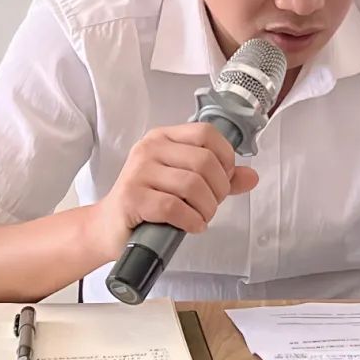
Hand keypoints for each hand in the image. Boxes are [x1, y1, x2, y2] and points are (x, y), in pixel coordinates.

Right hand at [94, 122, 258, 258]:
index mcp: (163, 138)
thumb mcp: (184, 183)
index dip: (225, 157)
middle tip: (210, 205)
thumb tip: (251, 176)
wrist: (109, 227)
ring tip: (200, 217)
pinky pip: (174, 207)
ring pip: (192, 185)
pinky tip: (191, 226)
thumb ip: (218, 178)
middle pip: (204, 161)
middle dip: (218, 190)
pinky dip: (191, 221)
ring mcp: (138, 172)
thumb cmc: (147, 203)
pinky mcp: (132, 197)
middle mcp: (149, 149)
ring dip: (206, 208)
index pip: (207, 133)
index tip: (223, 179)